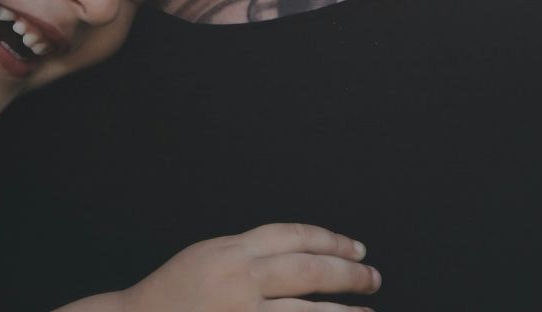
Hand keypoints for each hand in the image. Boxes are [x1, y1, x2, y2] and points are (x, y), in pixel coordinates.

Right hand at [122, 223, 380, 311]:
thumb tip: (296, 254)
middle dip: (348, 273)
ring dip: (342, 310)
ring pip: (306, 310)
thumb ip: (248, 254)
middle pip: (310, 270)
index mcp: (234, 250)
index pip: (296, 236)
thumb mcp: (208, 256)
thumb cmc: (169, 296)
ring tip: (365, 310)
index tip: (356, 249)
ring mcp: (241, 311)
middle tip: (373, 278)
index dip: (332, 241)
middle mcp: (240, 278)